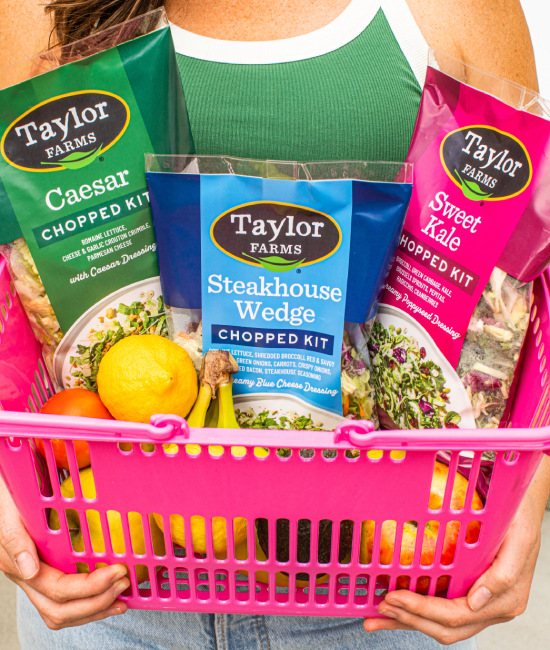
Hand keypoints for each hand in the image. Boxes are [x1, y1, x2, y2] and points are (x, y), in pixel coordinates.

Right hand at [0, 476, 129, 629]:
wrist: (12, 495)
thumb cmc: (12, 501)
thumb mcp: (11, 512)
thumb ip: (15, 538)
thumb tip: (31, 571)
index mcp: (20, 565)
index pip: (58, 589)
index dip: (90, 586)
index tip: (118, 570)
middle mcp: (28, 579)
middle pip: (61, 610)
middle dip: (97, 602)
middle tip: (124, 582)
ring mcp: (38, 581)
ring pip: (63, 613)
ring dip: (96, 609)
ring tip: (122, 597)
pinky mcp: (48, 576)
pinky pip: (66, 603)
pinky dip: (91, 606)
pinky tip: (111, 598)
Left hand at [363, 456, 549, 644]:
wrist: (524, 506)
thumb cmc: (520, 519)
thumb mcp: (519, 541)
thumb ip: (502, 575)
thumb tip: (476, 602)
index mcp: (505, 600)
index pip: (456, 614)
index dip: (421, 609)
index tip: (393, 596)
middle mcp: (492, 607)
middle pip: (446, 627)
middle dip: (409, 619)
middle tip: (380, 608)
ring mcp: (481, 603)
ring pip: (441, 624)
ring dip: (408, 621)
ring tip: (378, 616)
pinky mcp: (470, 593)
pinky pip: (442, 608)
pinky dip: (417, 611)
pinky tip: (397, 606)